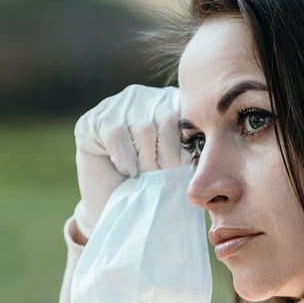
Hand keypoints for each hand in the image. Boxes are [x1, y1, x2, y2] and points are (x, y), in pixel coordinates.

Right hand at [72, 85, 183, 239]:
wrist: (114, 205)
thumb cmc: (151, 188)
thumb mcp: (179, 167)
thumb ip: (192, 151)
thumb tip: (210, 149)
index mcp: (172, 103)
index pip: (188, 113)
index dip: (188, 145)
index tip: (186, 170)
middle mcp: (145, 97)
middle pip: (167, 118)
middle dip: (168, 157)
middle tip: (161, 178)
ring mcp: (117, 104)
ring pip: (143, 127)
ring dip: (146, 162)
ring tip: (143, 177)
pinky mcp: (93, 119)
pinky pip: (117, 133)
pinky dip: (125, 159)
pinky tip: (125, 170)